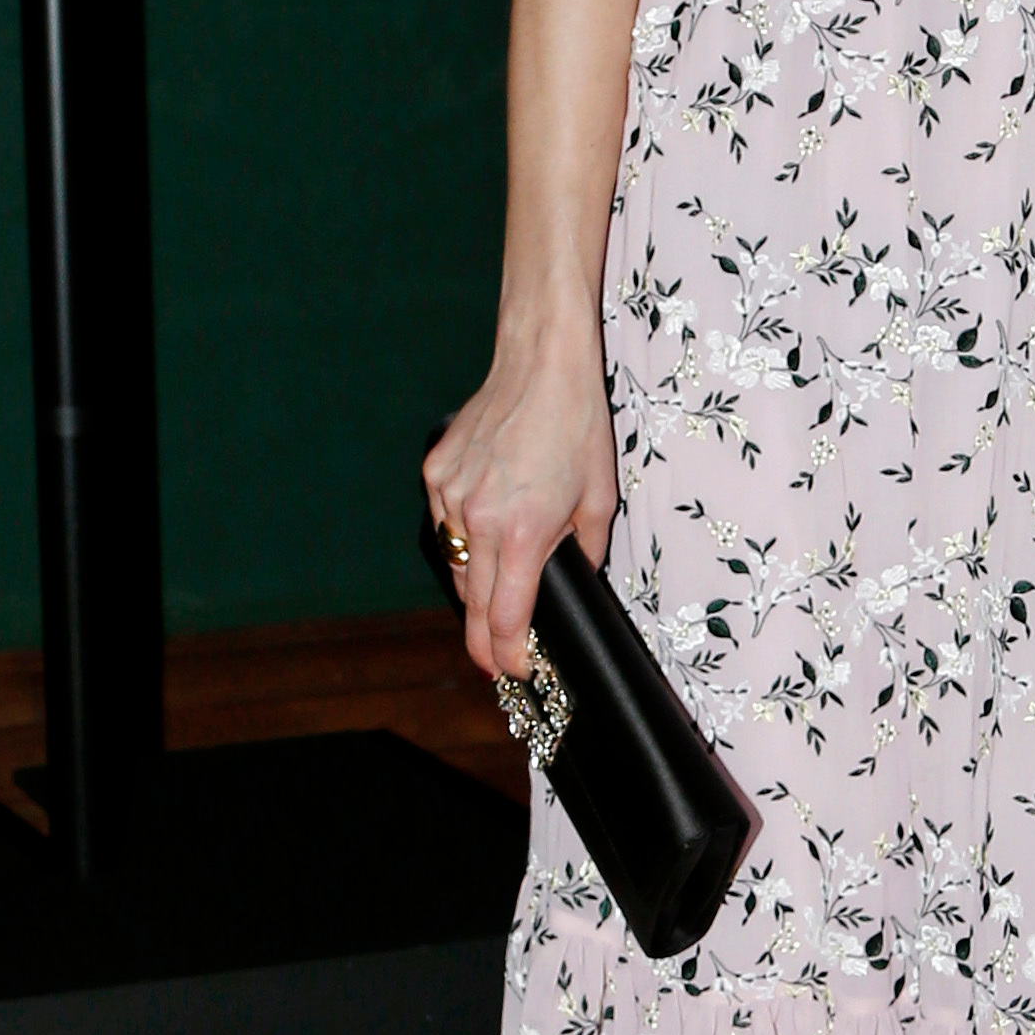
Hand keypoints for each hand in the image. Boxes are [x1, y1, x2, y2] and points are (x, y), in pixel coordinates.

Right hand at [424, 307, 616, 685]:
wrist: (541, 363)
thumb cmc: (577, 426)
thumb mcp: (599, 499)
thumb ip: (584, 552)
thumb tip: (574, 582)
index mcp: (524, 531)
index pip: (505, 617)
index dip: (508, 654)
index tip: (518, 671)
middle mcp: (479, 518)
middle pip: (472, 602)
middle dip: (484, 638)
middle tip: (495, 662)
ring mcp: (450, 495)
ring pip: (455, 563)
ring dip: (475, 585)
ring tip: (495, 596)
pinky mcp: (435, 473)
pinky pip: (446, 523)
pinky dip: (464, 535)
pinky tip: (486, 528)